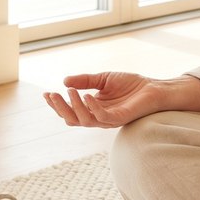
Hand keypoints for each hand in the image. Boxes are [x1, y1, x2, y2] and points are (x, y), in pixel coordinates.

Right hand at [44, 72, 161, 128]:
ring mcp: (108, 120)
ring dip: (73, 107)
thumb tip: (64, 81)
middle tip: (51, 95)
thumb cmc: (131, 84)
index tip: (46, 93)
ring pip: (84, 121)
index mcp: (92, 108)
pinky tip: (87, 95)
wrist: (154, 87)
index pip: (70, 111)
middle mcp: (98, 117)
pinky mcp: (119, 118)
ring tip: (69, 92)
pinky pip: (102, 117)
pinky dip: (92, 107)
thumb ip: (85, 80)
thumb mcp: (103, 78)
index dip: (57, 104)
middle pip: (73, 119)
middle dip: (60, 108)